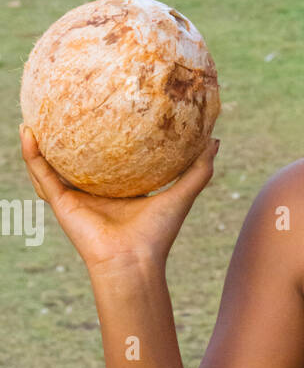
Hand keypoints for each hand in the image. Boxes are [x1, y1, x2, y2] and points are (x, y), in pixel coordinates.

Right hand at [20, 123, 219, 273]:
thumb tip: (214, 140)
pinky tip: (27, 132)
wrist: (134, 262)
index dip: (103, 138)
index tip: (103, 110)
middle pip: (75, 160)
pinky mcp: (60, 203)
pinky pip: (41, 174)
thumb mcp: (181, 194)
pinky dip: (31, 155)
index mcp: (118, 190)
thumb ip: (198, 169)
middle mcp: (94, 193)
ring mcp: (74, 197)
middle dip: (66, 137)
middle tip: (62, 106)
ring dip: (39, 142)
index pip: (108, 159)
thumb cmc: (157, 234)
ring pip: (51, 164)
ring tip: (33, 116)